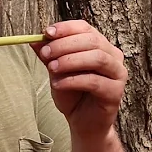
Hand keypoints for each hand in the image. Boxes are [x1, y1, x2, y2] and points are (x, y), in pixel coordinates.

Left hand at [31, 20, 127, 139]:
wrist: (83, 123)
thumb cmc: (72, 94)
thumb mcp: (57, 71)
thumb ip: (49, 55)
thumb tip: (34, 39)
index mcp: (100, 45)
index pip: (85, 28)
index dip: (66, 28)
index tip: (47, 32)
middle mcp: (113, 56)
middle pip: (92, 41)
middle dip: (65, 45)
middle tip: (46, 53)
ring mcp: (118, 73)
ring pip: (97, 58)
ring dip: (71, 61)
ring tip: (52, 68)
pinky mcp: (116, 92)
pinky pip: (95, 81)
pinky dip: (73, 80)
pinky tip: (58, 84)